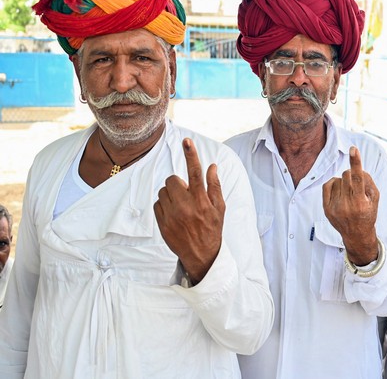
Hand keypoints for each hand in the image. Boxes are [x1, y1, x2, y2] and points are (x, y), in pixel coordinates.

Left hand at [154, 138, 224, 283]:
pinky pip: (157, 204)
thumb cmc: (212, 228)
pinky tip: (174, 214)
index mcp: (202, 200)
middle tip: (185, 193)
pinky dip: (164, 205)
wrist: (201, 255)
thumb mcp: (219, 208)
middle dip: (177, 183)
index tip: (187, 141)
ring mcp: (172, 215)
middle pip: (173, 180)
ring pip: (163, 192)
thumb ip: (215, 185)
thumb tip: (212, 166)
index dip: (191, 155)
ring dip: (170, 194)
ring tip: (180, 206)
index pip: (195, 172)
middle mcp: (186, 206)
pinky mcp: (162, 223)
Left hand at [322, 146, 378, 265]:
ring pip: (337, 179)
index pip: (358, 178)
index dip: (355, 162)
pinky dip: (334, 184)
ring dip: (343, 182)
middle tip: (356, 186)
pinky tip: (339, 191)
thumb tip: (356, 168)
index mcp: (361, 202)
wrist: (356, 234)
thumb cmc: (368, 213)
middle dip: (352, 176)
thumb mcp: (375, 198)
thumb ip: (368, 181)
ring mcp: (335, 207)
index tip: (353, 149)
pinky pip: (327, 185)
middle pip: (346, 175)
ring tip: (348, 194)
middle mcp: (347, 205)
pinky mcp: (326, 208)